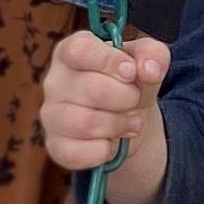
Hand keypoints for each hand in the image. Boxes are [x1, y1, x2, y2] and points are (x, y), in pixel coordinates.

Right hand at [39, 28, 167, 171]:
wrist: (126, 117)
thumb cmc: (129, 81)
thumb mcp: (146, 61)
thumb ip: (152, 54)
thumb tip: (149, 70)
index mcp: (70, 52)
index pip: (79, 50)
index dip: (109, 61)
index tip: (131, 71)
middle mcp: (54, 81)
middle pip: (94, 90)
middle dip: (127, 97)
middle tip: (135, 99)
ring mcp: (51, 115)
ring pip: (85, 124)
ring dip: (118, 125)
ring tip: (130, 121)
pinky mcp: (55, 145)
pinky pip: (77, 153)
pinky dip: (104, 151)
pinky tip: (111, 142)